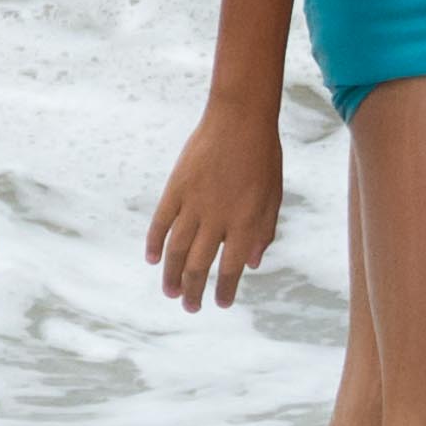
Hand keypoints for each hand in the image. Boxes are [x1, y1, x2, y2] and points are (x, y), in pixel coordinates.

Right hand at [143, 103, 285, 309]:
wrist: (240, 119)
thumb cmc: (263, 157)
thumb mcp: (274, 196)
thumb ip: (264, 231)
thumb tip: (252, 263)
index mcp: (245, 223)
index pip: (232, 268)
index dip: (225, 289)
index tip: (221, 303)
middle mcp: (218, 219)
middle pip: (200, 265)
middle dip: (194, 290)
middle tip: (190, 306)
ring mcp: (193, 204)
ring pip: (177, 250)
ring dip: (172, 274)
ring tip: (170, 292)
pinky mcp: (176, 188)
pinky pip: (161, 222)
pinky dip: (154, 242)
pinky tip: (152, 259)